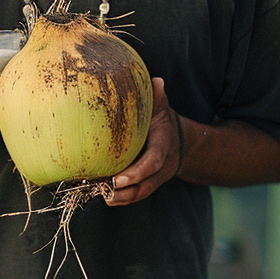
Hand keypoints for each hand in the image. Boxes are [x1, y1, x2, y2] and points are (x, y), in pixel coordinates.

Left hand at [106, 78, 179, 205]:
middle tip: (104, 192)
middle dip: (126, 191)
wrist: (178, 140)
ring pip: (140, 193)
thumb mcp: (162, 108)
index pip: (152, 163)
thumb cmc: (162, 120)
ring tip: (101, 197)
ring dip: (122, 198)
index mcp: (163, 146)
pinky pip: (136, 194)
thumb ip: (158, 97)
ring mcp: (155, 177)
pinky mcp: (147, 183)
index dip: (137, 173)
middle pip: (145, 185)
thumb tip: (157, 81)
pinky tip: (103, 197)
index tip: (119, 180)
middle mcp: (161, 166)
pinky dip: (122, 198)